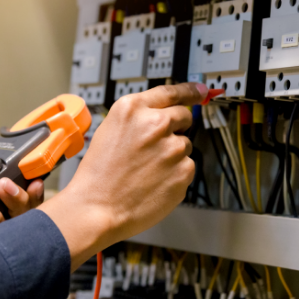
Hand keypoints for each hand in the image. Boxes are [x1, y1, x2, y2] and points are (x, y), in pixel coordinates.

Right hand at [39, 83, 206, 269]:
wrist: (97, 208)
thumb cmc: (99, 174)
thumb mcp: (110, 130)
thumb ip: (138, 118)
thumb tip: (166, 116)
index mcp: (133, 109)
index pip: (171, 92)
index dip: (190, 91)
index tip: (201, 91)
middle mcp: (155, 123)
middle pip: (184, 116)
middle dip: (176, 128)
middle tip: (159, 146)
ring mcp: (172, 147)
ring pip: (184, 145)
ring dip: (173, 155)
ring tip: (147, 170)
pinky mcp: (184, 170)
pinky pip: (187, 167)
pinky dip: (175, 175)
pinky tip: (155, 182)